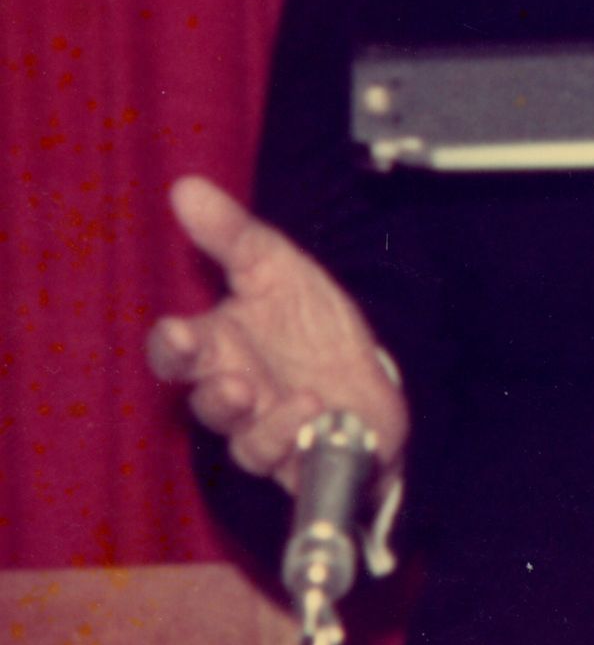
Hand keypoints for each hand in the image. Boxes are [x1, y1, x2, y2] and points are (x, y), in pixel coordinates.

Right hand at [147, 176, 408, 491]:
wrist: (370, 373)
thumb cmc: (311, 324)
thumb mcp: (278, 267)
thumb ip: (233, 234)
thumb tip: (186, 188)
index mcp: (220, 346)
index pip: (176, 352)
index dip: (172, 346)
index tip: (179, 333)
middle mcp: (235, 391)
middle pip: (203, 402)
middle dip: (213, 393)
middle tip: (231, 380)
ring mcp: (264, 428)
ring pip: (242, 437)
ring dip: (258, 418)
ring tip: (283, 394)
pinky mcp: (298, 456)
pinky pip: (286, 457)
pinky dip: (295, 433)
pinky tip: (314, 407)